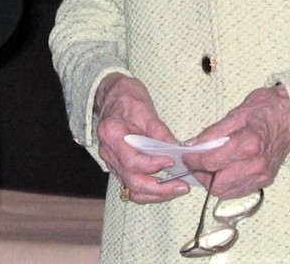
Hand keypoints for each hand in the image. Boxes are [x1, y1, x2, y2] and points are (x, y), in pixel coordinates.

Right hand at [94, 74, 191, 203]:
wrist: (113, 95)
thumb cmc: (127, 99)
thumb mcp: (145, 110)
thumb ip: (160, 132)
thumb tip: (176, 149)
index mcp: (111, 134)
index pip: (131, 161)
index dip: (153, 165)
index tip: (172, 161)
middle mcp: (108, 152)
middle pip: (132, 180)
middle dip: (159, 188)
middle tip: (181, 186)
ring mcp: (112, 161)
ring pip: (132, 188)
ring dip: (156, 194)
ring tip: (177, 188)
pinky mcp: (119, 166)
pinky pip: (133, 185)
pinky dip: (150, 190)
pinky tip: (167, 186)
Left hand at [181, 86, 289, 199]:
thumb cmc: (265, 109)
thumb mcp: (235, 114)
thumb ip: (212, 132)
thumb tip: (192, 144)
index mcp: (248, 144)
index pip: (211, 162)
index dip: (193, 160)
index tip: (186, 155)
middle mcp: (257, 164)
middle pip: (217, 184)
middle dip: (200, 175)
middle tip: (194, 163)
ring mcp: (262, 175)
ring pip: (227, 191)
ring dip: (212, 182)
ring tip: (206, 166)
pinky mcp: (265, 180)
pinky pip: (239, 190)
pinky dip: (226, 184)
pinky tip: (221, 171)